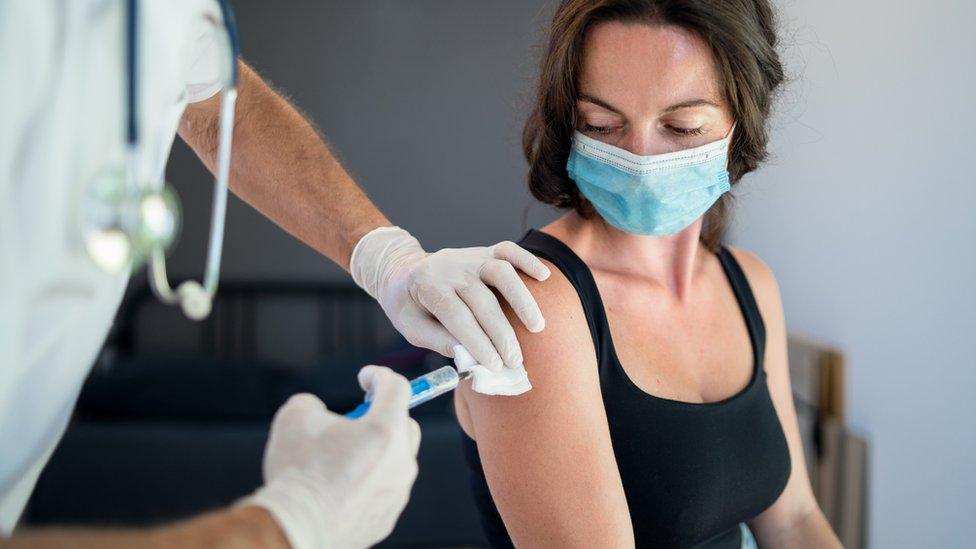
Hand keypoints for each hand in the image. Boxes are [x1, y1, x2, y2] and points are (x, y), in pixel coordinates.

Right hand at [243, 366, 420, 548]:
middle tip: (354, 421)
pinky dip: (369, 481)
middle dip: (382, 417)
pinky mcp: (388, 516)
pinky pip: (384, 488)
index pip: (397, 388)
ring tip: (341, 458)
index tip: (365, 378)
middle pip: (404, 425)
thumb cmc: (297, 473)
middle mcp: (400, 461)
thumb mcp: (296, 415)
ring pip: (395, 460)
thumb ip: (314, 404)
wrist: (293, 527)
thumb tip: (319, 412)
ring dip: (375, 452)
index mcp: (384, 431)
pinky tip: (341, 485)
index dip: (379, 376)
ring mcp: (397, 491)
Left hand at [350, 227, 550, 370]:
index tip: (495, 365)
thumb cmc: (409, 305)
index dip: (477, 341)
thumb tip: (470, 357)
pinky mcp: (483, 252)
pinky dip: (527, 260)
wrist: (403, 271)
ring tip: (536, 327)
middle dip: (501, 333)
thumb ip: (438, 340)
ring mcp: (468, 256)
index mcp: (426, 285)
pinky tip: (543, 277)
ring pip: (500, 270)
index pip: (457, 315)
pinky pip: (507, 250)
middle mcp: (449, 267)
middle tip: (515, 360)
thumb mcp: (410, 327)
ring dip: (521, 299)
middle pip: (481, 299)